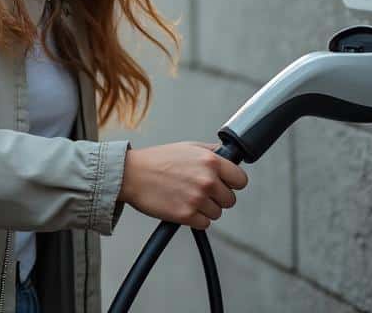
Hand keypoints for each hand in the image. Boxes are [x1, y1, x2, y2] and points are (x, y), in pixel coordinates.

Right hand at [118, 142, 248, 229]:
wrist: (131, 175)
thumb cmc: (156, 160)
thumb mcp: (187, 146)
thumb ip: (211, 151)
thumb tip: (229, 157)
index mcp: (210, 161)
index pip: (241, 180)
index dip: (232, 183)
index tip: (224, 184)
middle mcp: (207, 180)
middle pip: (230, 199)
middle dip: (217, 197)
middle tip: (200, 191)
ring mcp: (198, 199)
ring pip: (217, 213)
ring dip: (205, 209)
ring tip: (187, 197)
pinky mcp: (187, 215)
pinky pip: (205, 224)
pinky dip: (195, 219)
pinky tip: (182, 206)